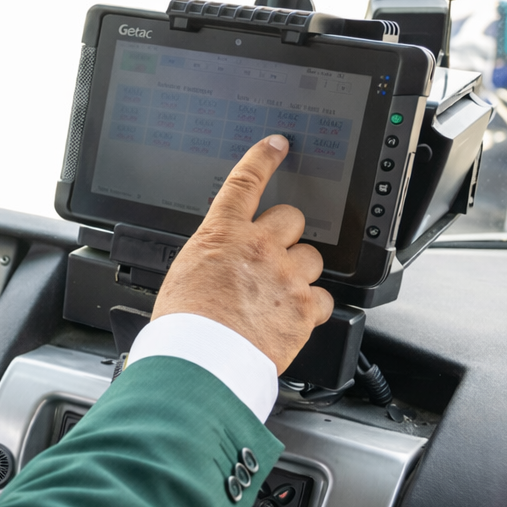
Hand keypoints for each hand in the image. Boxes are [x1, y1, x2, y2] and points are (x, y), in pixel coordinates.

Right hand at [152, 135, 334, 373]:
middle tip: (271, 257)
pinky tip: (290, 318)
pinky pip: (323, 298)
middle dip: (285, 234)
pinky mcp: (304, 308)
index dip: (263, 158)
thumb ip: (213, 259)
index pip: (246, 182)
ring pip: (312, 258)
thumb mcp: (184, 275)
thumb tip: (223, 262)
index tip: (276, 146)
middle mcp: (258, 248)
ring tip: (277, 295)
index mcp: (222, 235)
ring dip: (299, 271)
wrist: (200, 360)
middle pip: (292, 219)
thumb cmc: (184, 324)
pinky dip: (310, 307)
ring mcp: (286, 276)